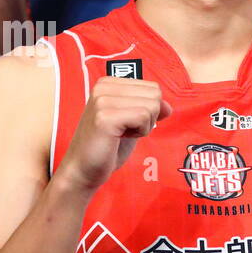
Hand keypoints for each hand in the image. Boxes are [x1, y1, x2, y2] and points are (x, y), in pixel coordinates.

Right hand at [55, 76, 170, 193]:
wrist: (83, 170)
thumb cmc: (106, 148)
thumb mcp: (131, 123)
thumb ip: (147, 110)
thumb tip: (168, 107)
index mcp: (108, 83)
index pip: (152, 87)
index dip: (149, 110)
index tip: (127, 122)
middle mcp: (103, 86)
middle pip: (154, 94)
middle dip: (148, 117)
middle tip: (125, 130)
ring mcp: (103, 100)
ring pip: (151, 105)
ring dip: (143, 126)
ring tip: (121, 134)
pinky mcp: (105, 117)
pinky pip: (143, 117)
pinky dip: (139, 132)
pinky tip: (120, 138)